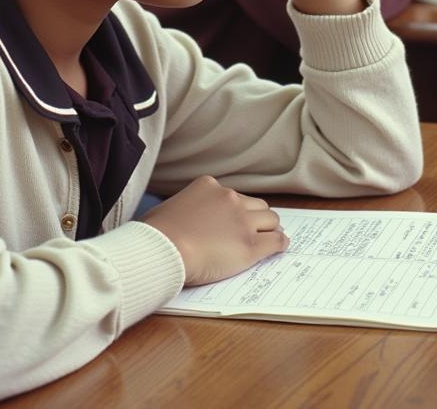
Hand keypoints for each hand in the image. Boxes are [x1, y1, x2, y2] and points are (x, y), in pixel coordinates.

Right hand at [142, 175, 287, 285]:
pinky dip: (280, 243)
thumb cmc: (156, 233)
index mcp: (209, 186)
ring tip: (271, 238)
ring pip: (270, 219)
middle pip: (256, 205)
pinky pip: (276, 240)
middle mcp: (230, 198)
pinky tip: (280, 247)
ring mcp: (243, 221)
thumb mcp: (166, 208)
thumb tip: (177, 217)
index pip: (233, 196)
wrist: (164, 250)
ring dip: (270, 229)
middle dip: (257, 217)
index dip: (235, 210)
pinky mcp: (251, 245)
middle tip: (256, 230)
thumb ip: (181, 208)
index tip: (234, 220)